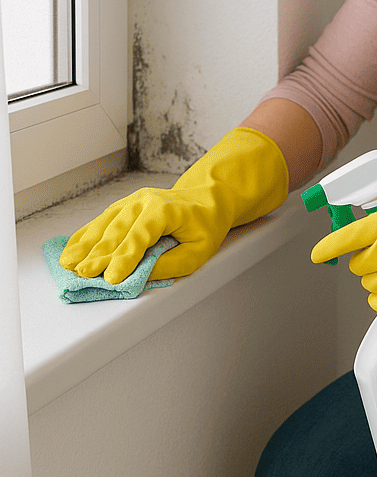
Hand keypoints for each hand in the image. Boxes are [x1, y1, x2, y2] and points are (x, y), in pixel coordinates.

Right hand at [59, 127, 288, 283]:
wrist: (206, 199)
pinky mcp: (123, 206)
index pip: (141, 235)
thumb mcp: (199, 250)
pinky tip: (71, 249)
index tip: (112, 278)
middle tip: (85, 274)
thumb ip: (172, 264)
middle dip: (100, 255)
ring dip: (85, 245)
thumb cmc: (205, 225)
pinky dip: (85, 236)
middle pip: (117, 231)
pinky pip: (100, 221)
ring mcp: (131, 202)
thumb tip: (142, 276)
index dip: (125, 258)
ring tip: (69, 264)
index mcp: (165, 209)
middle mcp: (144, 201)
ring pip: (104, 225)